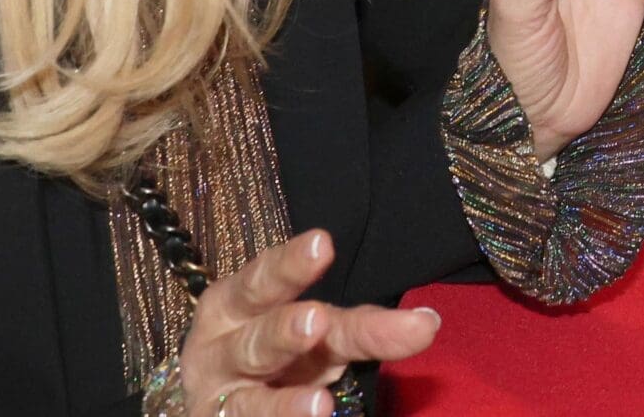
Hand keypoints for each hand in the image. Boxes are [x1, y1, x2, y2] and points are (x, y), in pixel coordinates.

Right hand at [177, 229, 440, 415]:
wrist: (216, 404)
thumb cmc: (276, 354)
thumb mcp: (312, 332)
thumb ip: (362, 327)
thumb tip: (427, 322)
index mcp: (235, 305)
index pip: (265, 279)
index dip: (291, 263)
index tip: (324, 242)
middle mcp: (222, 350)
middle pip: (259, 340)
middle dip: (284, 331)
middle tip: (316, 321)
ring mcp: (221, 400)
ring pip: (250, 404)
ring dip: (285, 405)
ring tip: (321, 405)